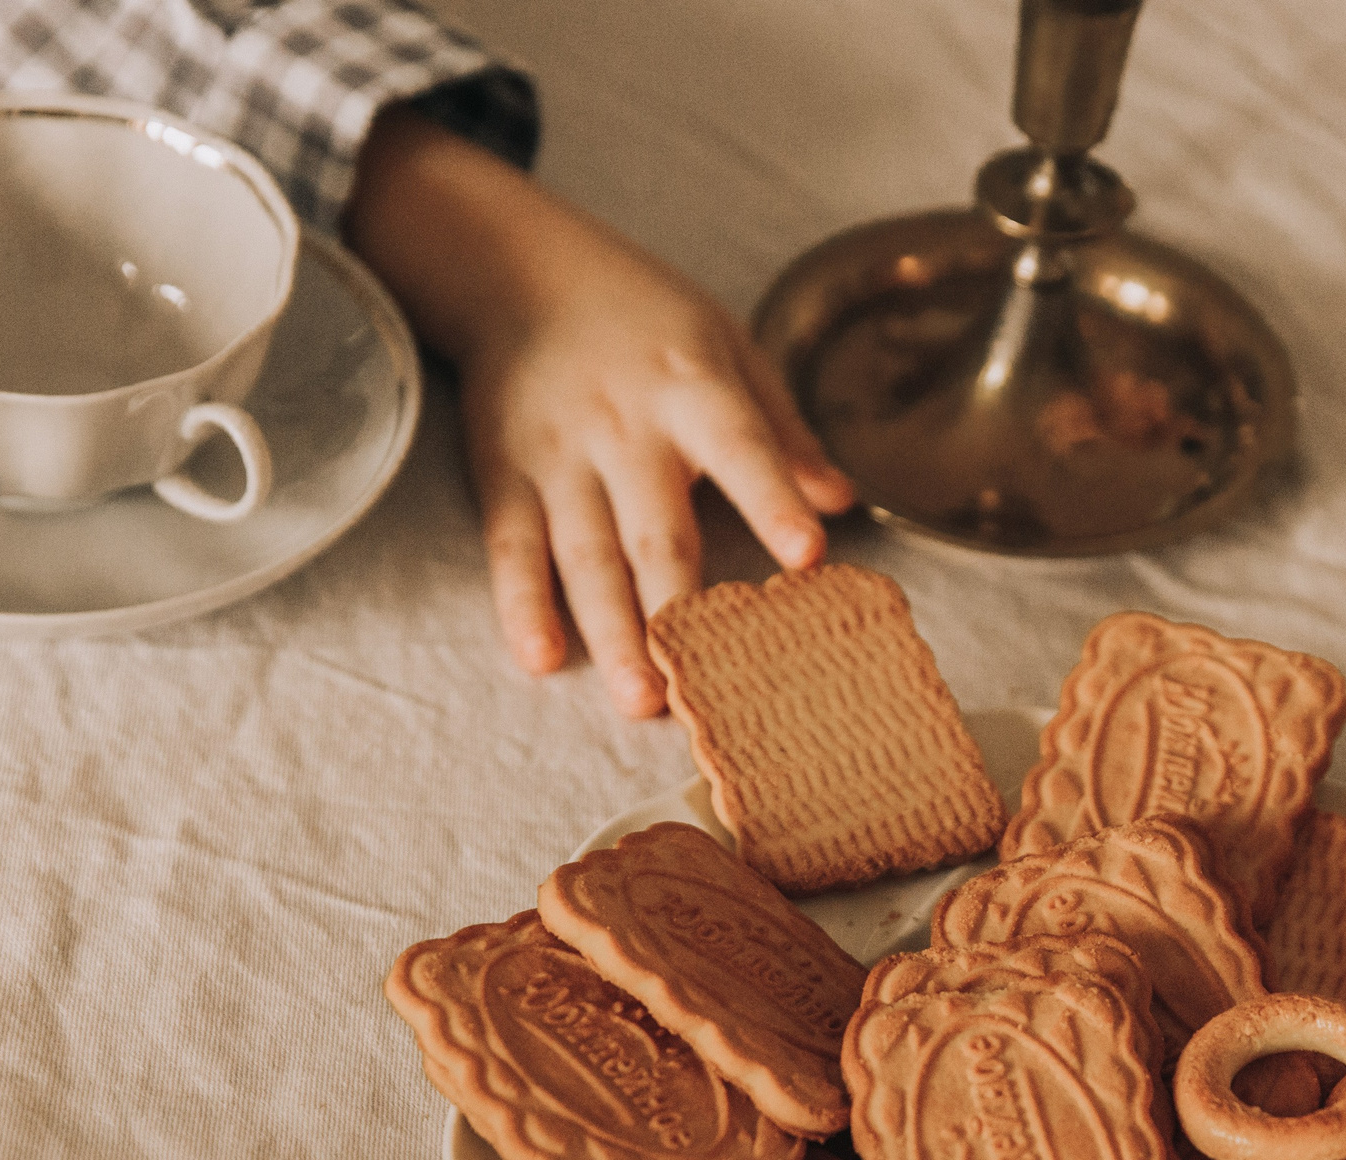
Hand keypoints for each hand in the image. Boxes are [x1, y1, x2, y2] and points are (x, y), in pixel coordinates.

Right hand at [347, 109, 856, 712]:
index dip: (773, 501)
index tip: (806, 556)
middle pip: (654, 530)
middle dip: (678, 610)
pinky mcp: (504, 475)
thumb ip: (783, 430)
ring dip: (611, 631)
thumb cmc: (648, 321)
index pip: (741, 448)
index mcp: (694, 389)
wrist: (518, 272)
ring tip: (637, 700)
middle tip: (702, 688)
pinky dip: (521, 604)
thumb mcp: (729, 347)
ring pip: (585, 556)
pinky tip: (539, 657)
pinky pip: (512, 547)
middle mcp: (625, 428)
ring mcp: (559, 457)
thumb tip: (842, 498)